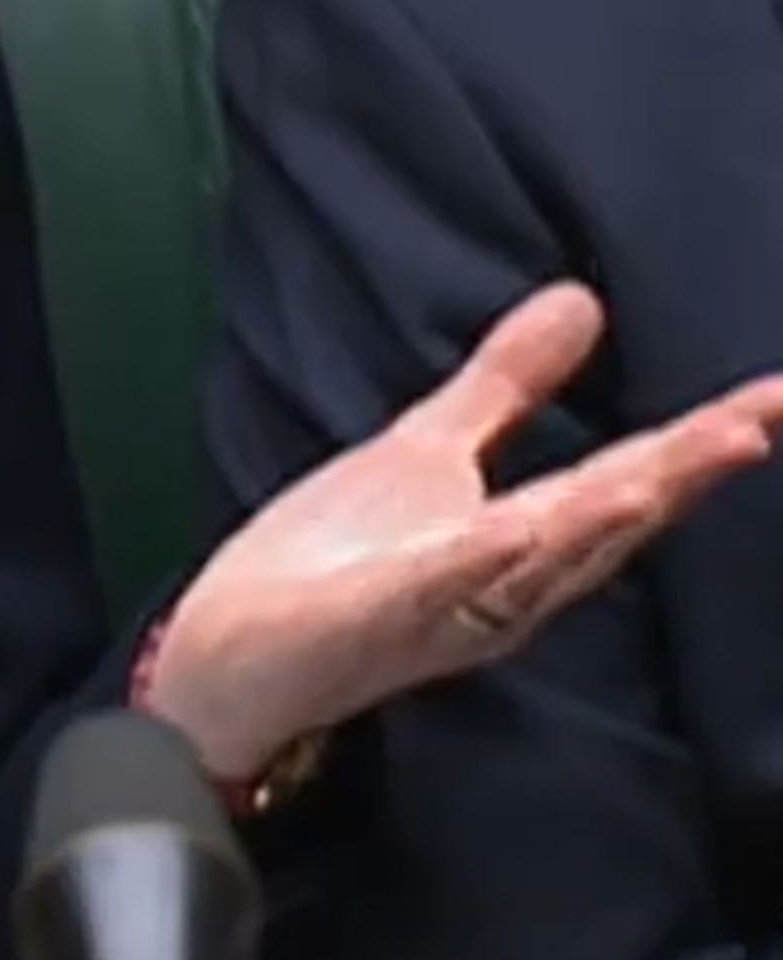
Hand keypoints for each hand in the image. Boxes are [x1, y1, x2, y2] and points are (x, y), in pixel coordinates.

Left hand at [140, 283, 782, 782]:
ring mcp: (447, 606)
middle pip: (611, 519)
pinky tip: (515, 529)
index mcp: (524, 541)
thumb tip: (583, 299)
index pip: (631, 479)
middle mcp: (507, 584)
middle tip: (763, 419)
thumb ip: (507, 385)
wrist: (231, 660)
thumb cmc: (333, 562)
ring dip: (608, 511)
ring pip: (544, 557)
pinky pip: (439, 588)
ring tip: (673, 462)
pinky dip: (479, 560)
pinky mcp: (377, 620)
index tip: (778, 393)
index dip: (706, 438)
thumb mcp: (425, 451)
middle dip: (689, 471)